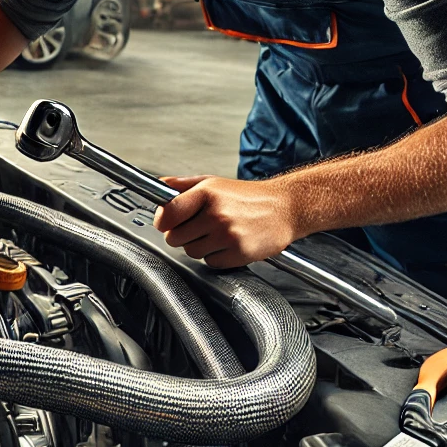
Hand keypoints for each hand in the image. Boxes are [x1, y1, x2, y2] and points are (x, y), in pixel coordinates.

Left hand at [153, 175, 299, 268]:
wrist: (285, 208)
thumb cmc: (249, 196)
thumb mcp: (214, 182)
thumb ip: (184, 185)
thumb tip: (160, 185)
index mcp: (207, 193)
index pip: (168, 214)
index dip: (163, 221)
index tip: (166, 222)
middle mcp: (216, 214)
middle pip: (175, 238)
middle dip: (182, 235)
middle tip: (198, 228)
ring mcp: (228, 235)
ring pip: (191, 252)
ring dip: (200, 247)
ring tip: (217, 234)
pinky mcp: (238, 253)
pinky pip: (211, 263)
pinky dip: (216, 257)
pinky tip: (228, 244)